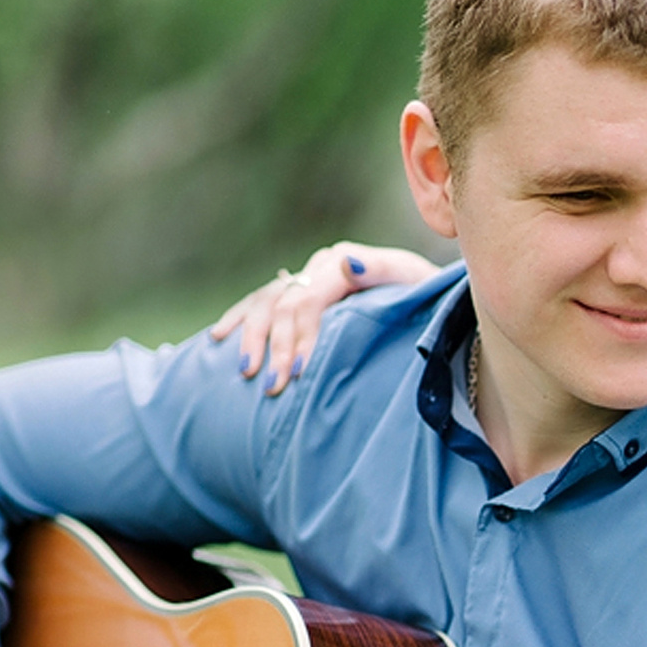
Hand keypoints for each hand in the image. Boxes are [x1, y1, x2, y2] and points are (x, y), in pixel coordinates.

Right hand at [206, 242, 440, 394]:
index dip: (299, 336)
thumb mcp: (414, 282)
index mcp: (343, 262)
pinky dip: (238, 320)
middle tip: (271, 385)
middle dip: (274, 346)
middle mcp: (319, 267)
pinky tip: (219, 339)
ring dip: (251, 337)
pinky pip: (257, 304)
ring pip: (263, 303)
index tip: (297, 373)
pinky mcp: (297, 294)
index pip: (308, 299)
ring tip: (245, 371)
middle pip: (282, 304)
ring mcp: (305, 279)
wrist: (428, 296)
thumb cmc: (425, 296)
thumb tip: (345, 262)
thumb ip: (382, 271)